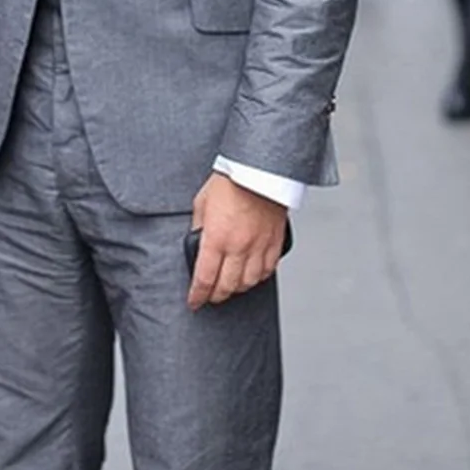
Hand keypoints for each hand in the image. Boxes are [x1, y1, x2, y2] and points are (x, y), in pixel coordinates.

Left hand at [187, 173, 287, 310]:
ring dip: (237, 288)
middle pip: (226, 286)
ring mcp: (259, 245)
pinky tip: (251, 275)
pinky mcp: (274, 241)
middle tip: (210, 296)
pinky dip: (258, 277)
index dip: (197, 295)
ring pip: (249, 282)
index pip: (204, 278)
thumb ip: (198, 226)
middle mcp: (238, 246)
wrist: (258, 167)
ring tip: (229, 286)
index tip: (194, 302)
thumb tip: (196, 241)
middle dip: (215, 296)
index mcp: (217, 238)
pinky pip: (267, 270)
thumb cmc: (230, 180)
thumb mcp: (201, 203)